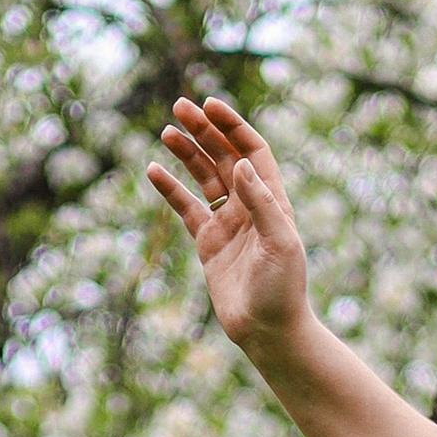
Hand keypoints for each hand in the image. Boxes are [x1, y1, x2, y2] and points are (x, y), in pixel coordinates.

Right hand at [146, 94, 311, 357]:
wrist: (268, 331)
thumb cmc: (283, 289)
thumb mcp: (279, 243)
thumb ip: (262, 203)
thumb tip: (241, 165)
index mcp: (273, 201)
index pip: (252, 151)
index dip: (233, 127)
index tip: (210, 106)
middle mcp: (251, 206)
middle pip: (225, 157)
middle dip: (204, 131)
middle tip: (179, 107)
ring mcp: (228, 223)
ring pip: (204, 177)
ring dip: (187, 153)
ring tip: (167, 131)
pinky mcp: (208, 243)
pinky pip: (186, 208)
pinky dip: (170, 189)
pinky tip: (153, 170)